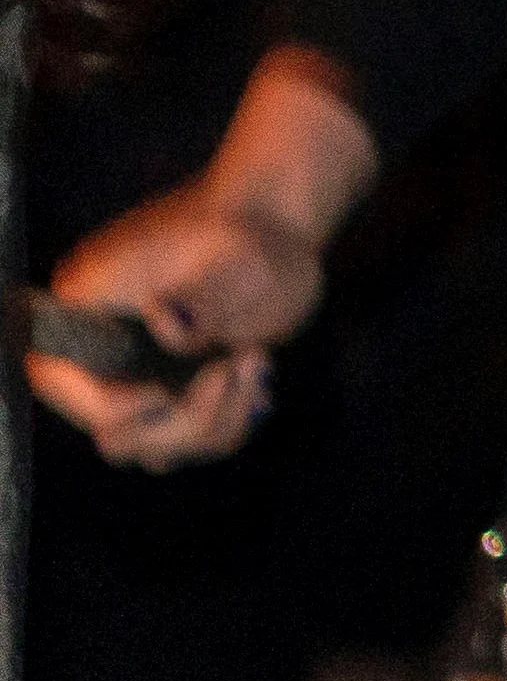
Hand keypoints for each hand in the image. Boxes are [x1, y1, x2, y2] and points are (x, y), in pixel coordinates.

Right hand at [25, 58, 379, 468]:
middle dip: (185, 419)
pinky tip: (256, 372)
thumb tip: (170, 324)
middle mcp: (98, 353)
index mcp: (82, 308)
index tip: (169, 389)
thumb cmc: (248, 235)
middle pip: (114, 435)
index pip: (57, 380)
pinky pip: (191, 439)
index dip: (111, 404)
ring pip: (157, 448)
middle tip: (237, 365)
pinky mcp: (173, 392)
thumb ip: (205, 293)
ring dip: (216, 422)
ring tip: (255, 360)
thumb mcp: (237, 255)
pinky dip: (229, 420)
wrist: (274, 232)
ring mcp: (136, 378)